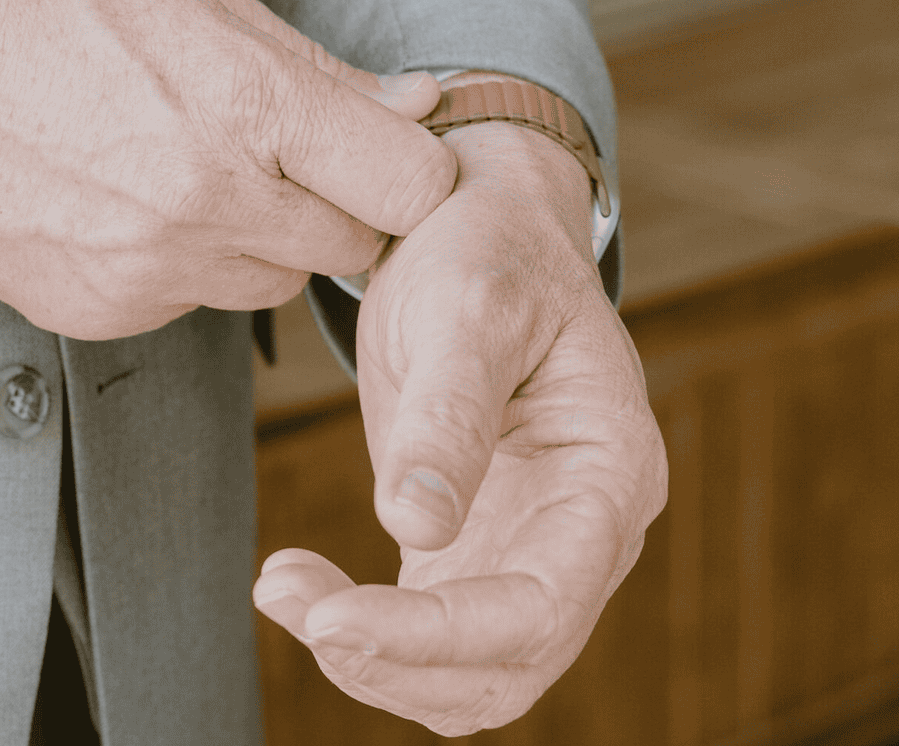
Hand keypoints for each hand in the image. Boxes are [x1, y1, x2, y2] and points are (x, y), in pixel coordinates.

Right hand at [0, 0, 455, 338]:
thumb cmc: (52, 11)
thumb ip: (318, 66)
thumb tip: (419, 106)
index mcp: (250, 102)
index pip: (411, 184)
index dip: (409, 170)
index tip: (381, 151)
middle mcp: (213, 197)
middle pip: (355, 245)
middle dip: (340, 204)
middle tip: (278, 154)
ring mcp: (155, 266)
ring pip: (277, 282)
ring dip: (263, 238)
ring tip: (190, 170)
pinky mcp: (106, 313)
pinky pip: (196, 302)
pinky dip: (187, 262)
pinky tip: (129, 203)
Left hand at [253, 104, 667, 734]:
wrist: (480, 224)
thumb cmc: (487, 250)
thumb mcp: (467, 308)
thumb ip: (448, 415)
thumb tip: (415, 530)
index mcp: (613, 472)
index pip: (544, 601)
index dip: (442, 635)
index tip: (332, 619)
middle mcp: (590, 529)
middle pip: (513, 662)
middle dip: (399, 662)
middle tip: (291, 600)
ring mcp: (538, 547)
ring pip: (474, 674)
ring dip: (378, 664)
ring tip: (285, 590)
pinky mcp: (479, 551)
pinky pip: (434, 639)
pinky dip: (370, 639)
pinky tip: (300, 585)